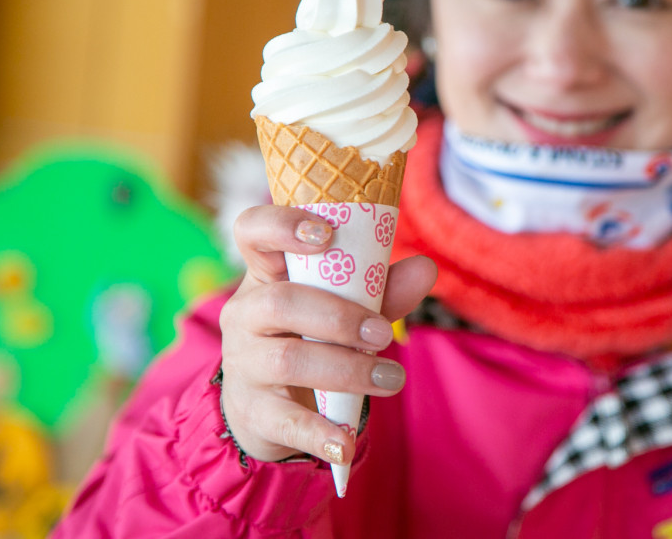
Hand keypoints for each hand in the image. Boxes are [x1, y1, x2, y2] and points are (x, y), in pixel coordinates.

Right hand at [219, 205, 435, 463]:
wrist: (270, 408)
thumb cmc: (311, 338)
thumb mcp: (344, 308)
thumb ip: (381, 289)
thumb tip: (426, 268)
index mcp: (266, 274)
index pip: (253, 232)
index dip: (281, 224)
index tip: (325, 233)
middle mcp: (246, 313)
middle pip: (280, 302)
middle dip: (338, 316)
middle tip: (382, 333)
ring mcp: (244, 363)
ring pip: (289, 359)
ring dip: (347, 369)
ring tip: (392, 379)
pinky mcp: (254, 412)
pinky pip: (286, 421)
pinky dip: (320, 434)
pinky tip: (345, 446)